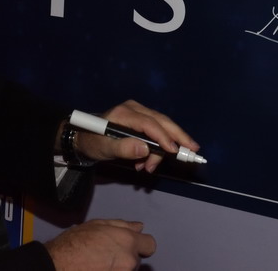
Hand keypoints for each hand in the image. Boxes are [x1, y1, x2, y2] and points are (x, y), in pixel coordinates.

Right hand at [45, 219, 154, 270]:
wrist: (58, 266)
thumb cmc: (74, 244)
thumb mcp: (97, 225)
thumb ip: (122, 225)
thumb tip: (139, 227)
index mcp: (128, 242)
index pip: (150, 245)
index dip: (141, 244)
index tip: (131, 246)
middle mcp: (129, 261)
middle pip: (136, 260)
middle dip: (125, 257)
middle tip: (106, 255)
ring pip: (127, 270)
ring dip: (119, 268)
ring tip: (99, 265)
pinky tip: (97, 269)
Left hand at [72, 99, 199, 172]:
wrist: (84, 138)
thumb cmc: (93, 143)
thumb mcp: (104, 148)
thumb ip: (123, 149)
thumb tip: (144, 150)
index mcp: (125, 113)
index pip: (150, 123)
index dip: (164, 137)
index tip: (175, 151)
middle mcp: (135, 109)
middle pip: (162, 121)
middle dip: (178, 137)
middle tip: (193, 151)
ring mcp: (139, 113)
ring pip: (161, 129)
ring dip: (161, 151)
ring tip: (148, 168)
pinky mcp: (141, 120)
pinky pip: (156, 133)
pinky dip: (156, 149)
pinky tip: (146, 163)